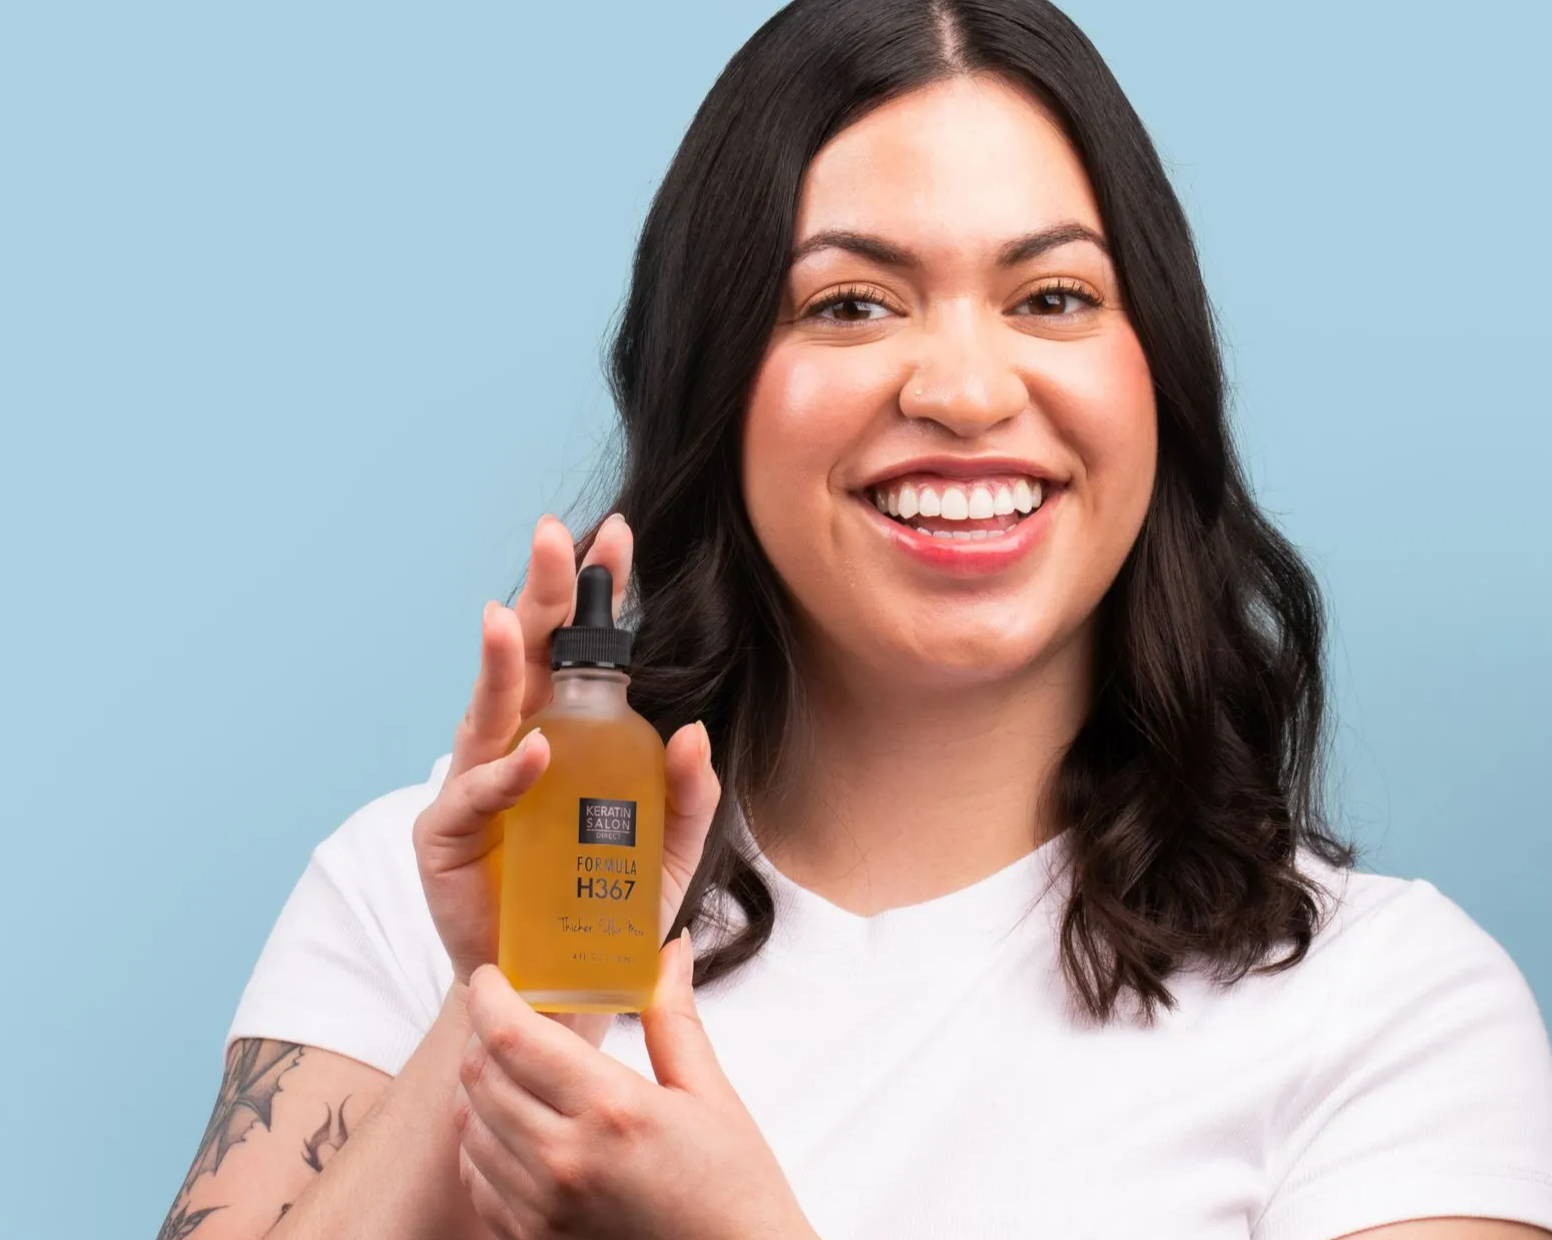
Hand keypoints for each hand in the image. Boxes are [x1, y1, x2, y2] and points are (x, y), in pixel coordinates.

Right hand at [412, 511, 721, 1049]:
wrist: (557, 996)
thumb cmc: (605, 911)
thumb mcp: (669, 855)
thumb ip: (688, 796)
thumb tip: (691, 730)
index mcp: (568, 736)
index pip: (581, 652)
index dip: (595, 596)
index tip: (618, 538)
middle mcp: (517, 747)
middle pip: (529, 659)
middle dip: (541, 596)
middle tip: (554, 539)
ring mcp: (477, 788)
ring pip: (487, 712)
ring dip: (502, 664)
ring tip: (514, 618)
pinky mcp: (447, 839)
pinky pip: (476, 797)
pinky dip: (505, 775)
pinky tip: (534, 753)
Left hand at [454, 933, 814, 1239]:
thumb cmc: (734, 1192)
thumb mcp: (711, 1096)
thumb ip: (674, 1018)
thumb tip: (669, 951)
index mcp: (611, 1110)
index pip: (512, 1036)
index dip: (488, 995)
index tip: (491, 976)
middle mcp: (564, 1160)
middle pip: (479, 1076)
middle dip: (481, 1034)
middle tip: (503, 1016)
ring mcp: (541, 1209)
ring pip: (468, 1126)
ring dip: (478, 1087)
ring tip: (508, 1068)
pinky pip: (476, 1180)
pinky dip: (480, 1143)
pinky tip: (512, 1126)